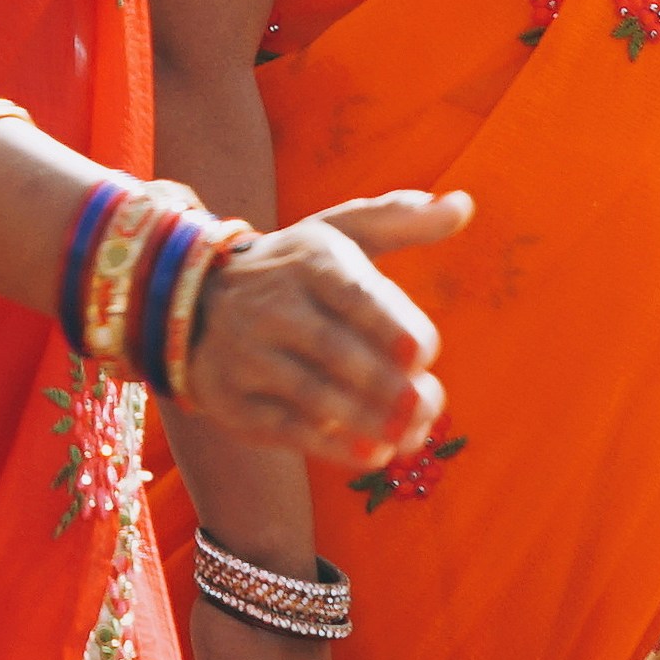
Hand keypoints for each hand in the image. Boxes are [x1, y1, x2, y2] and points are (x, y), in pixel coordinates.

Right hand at [179, 190, 465, 467]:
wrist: (196, 302)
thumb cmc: (296, 270)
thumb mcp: (339, 233)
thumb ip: (401, 219)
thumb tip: (463, 204)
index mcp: (307, 261)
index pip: (352, 294)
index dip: (390, 325)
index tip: (422, 353)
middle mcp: (273, 306)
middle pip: (334, 349)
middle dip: (387, 384)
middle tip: (427, 405)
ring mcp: (249, 355)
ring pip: (312, 393)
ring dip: (367, 420)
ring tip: (410, 436)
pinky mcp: (235, 400)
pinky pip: (287, 428)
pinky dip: (332, 446)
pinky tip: (373, 454)